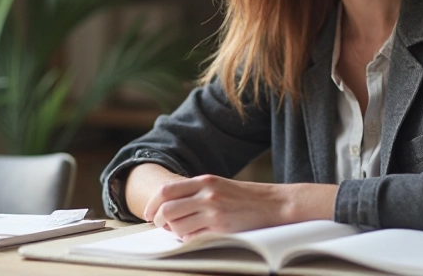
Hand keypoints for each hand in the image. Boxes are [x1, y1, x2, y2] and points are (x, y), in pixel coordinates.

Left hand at [143, 175, 288, 239]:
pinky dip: (188, 240)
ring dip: (174, 232)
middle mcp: (207, 195)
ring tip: (181, 232)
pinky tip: (195, 237)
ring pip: (177, 226)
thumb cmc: (246, 197)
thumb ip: (197, 191)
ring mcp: (214, 212)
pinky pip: (193, 238)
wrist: (274, 204)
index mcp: (205, 181)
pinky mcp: (221, 229)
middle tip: (161, 226)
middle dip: (159, 221)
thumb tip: (169, 205)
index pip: (166, 191)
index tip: (148, 213)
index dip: (152, 204)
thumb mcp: (220, 185)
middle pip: (167, 210)